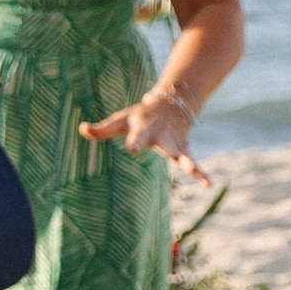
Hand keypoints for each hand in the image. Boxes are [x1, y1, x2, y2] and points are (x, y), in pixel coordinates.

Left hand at [82, 88, 208, 176]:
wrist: (171, 105)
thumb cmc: (139, 117)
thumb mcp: (120, 121)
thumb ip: (101, 129)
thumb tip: (82, 128)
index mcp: (144, 130)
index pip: (138, 137)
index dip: (135, 142)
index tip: (133, 148)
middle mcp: (161, 137)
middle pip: (165, 145)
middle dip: (169, 151)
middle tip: (174, 157)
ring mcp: (174, 143)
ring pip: (183, 154)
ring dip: (188, 162)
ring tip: (194, 170)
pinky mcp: (184, 149)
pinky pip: (193, 162)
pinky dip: (202, 173)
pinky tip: (208, 184)